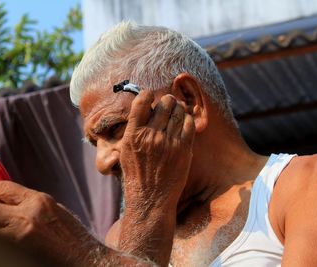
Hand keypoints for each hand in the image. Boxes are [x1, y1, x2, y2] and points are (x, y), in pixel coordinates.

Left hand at [0, 181, 100, 265]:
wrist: (84, 259)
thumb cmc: (72, 238)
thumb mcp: (54, 210)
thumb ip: (30, 203)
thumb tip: (4, 201)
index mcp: (39, 201)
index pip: (1, 188)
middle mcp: (29, 215)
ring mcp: (22, 236)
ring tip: (0, 234)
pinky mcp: (17, 253)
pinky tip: (6, 245)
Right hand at [120, 91, 194, 210]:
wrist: (151, 198)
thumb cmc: (137, 173)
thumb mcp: (126, 150)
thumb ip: (133, 129)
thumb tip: (144, 108)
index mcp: (133, 134)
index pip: (141, 101)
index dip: (147, 95)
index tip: (149, 96)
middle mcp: (151, 136)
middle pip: (165, 103)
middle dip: (167, 101)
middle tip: (167, 105)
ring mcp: (168, 142)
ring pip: (179, 111)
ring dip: (178, 109)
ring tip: (175, 114)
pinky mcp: (183, 149)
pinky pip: (190, 123)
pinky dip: (187, 120)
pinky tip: (183, 124)